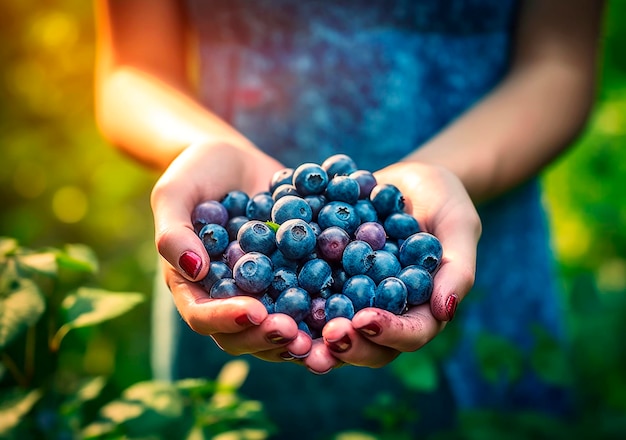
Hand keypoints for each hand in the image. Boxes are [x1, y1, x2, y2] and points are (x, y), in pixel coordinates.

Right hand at [150, 142, 311, 361]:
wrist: (239, 160)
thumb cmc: (198, 172)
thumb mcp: (176, 192)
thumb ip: (174, 231)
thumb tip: (193, 269)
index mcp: (194, 286)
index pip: (202, 315)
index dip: (226, 319)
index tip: (253, 311)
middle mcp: (230, 296)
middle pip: (243, 333)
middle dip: (267, 336)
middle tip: (293, 333)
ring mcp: (265, 291)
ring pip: (279, 326)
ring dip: (301, 336)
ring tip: (325, 333)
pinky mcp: (294, 277)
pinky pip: (310, 299)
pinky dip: (328, 307)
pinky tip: (351, 305)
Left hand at [302, 161, 480, 372]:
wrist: (406, 182)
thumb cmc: (443, 202)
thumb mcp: (458, 225)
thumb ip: (456, 267)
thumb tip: (446, 312)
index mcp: (420, 310)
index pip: (410, 334)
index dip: (388, 333)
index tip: (366, 321)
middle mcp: (384, 313)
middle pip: (368, 344)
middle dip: (347, 345)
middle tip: (326, 337)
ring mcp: (352, 300)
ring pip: (332, 329)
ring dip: (312, 335)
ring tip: (291, 331)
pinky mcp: (325, 280)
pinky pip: (306, 294)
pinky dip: (288, 297)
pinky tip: (266, 293)